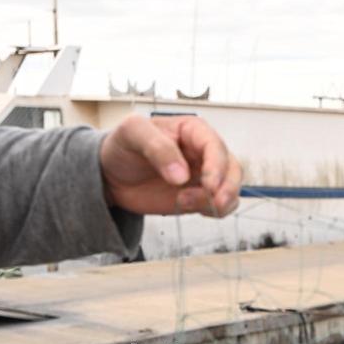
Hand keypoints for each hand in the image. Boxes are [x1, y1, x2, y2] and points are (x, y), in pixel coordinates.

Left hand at [100, 115, 240, 216]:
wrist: (110, 174)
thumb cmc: (123, 145)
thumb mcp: (132, 134)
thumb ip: (157, 148)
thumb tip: (181, 176)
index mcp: (193, 131)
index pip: (215, 146)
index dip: (217, 166)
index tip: (209, 185)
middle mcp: (204, 153)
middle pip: (232, 169)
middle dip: (227, 187)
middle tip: (213, 202)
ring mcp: (203, 177)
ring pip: (231, 189)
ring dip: (218, 202)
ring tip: (184, 203)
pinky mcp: (198, 197)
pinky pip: (219, 206)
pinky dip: (213, 212)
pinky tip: (187, 207)